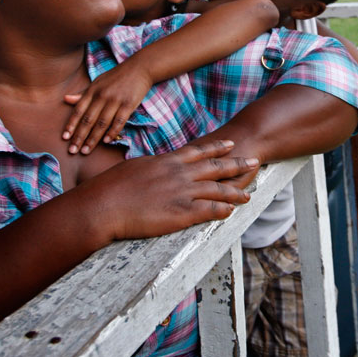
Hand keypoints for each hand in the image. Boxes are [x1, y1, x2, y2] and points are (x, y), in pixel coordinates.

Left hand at [62, 62, 153, 154]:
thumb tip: (65, 99)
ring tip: (86, 150)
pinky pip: (118, 121)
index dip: (71, 125)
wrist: (139, 68)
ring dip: (93, 139)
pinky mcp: (128, 104)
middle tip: (73, 151)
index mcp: (92, 91)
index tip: (65, 138)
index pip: (78, 111)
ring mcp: (115, 100)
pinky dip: (112, 132)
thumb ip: (83, 94)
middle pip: (88, 120)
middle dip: (79, 137)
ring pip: (101, 123)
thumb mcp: (97, 82)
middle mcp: (102, 96)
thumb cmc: (117, 76)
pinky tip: (106, 141)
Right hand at [93, 140, 259, 240]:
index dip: (217, 147)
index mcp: (167, 161)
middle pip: (215, 167)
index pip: (199, 151)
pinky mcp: (180, 212)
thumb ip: (150, 167)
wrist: (103, 205)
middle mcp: (179, 174)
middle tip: (254, 161)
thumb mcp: (134, 168)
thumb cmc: (110, 187)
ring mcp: (181, 193)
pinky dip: (222, 210)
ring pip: (217, 189)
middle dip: (237, 164)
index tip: (231, 143)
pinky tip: (231, 211)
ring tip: (249, 194)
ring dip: (235, 191)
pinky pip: (208, 210)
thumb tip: (153, 167)